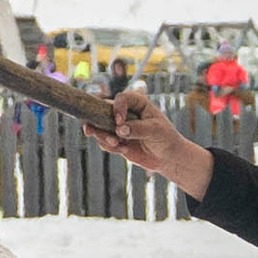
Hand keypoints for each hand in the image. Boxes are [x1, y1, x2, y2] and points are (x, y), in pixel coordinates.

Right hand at [99, 85, 212, 201]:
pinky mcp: (116, 140)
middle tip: (89, 131)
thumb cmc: (166, 138)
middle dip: (96, 122)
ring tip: (118, 145)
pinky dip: (110, 147)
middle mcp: (124, 112)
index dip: (117, 108)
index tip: (119, 122)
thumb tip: (120, 129)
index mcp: (136, 103)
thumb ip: (137, 129)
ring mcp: (118, 127)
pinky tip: (123, 150)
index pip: (121, 99)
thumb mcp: (155, 131)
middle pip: (102, 111)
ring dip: (104, 137)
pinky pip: (104, 142)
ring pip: (100, 128)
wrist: (168, 158)